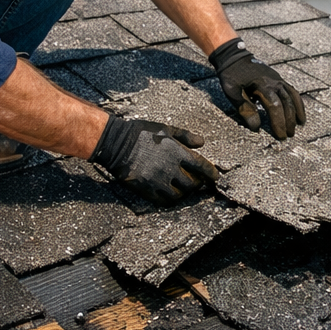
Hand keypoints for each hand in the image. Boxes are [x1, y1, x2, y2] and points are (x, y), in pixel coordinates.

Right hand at [90, 116, 218, 204]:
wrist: (116, 143)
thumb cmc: (140, 133)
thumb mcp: (165, 129)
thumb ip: (185, 136)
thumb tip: (202, 142)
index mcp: (177, 152)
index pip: (202, 167)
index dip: (211, 174)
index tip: (215, 177)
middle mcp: (171, 168)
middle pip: (192, 184)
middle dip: (197, 184)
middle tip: (196, 182)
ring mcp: (159, 181)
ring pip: (179, 194)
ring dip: (184, 192)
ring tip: (182, 188)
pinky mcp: (147, 189)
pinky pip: (164, 200)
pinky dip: (170, 199)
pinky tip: (170, 194)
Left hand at [210, 38, 305, 139]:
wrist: (234, 56)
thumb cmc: (231, 74)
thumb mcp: (232, 91)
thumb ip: (244, 108)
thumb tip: (256, 127)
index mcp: (262, 84)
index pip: (274, 106)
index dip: (278, 122)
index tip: (279, 135)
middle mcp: (274, 81)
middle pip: (286, 103)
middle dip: (288, 121)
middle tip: (288, 135)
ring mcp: (278, 79)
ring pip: (293, 96)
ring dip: (297, 112)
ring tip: (299, 125)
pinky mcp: (279, 79)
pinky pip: (292, 91)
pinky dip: (297, 102)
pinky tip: (298, 112)